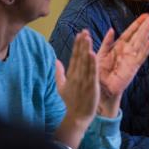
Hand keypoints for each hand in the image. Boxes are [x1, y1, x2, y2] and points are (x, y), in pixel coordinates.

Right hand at [54, 30, 98, 148]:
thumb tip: (56, 61)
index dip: (77, 45)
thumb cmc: (71, 102)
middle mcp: (76, 76)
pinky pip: (91, 73)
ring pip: (85, 62)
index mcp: (71, 75)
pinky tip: (92, 53)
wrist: (76, 117)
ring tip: (88, 37)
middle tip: (84, 31)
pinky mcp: (90, 86)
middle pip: (79, 57)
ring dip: (86, 49)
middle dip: (82, 44)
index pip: (74, 57)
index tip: (79, 34)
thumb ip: (59, 73)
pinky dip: (92, 63)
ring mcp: (83, 81)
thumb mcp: (62, 86)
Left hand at [97, 13, 148, 116]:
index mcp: (118, 47)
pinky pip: (140, 56)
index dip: (137, 23)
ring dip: (146, 32)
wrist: (100, 89)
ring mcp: (131, 59)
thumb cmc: (99, 73)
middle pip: (138, 35)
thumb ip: (106, 42)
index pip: (130, 32)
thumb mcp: (100, 54)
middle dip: (145, 25)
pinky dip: (146, 49)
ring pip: (141, 42)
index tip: (145, 15)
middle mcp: (127, 52)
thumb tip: (111, 29)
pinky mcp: (132, 68)